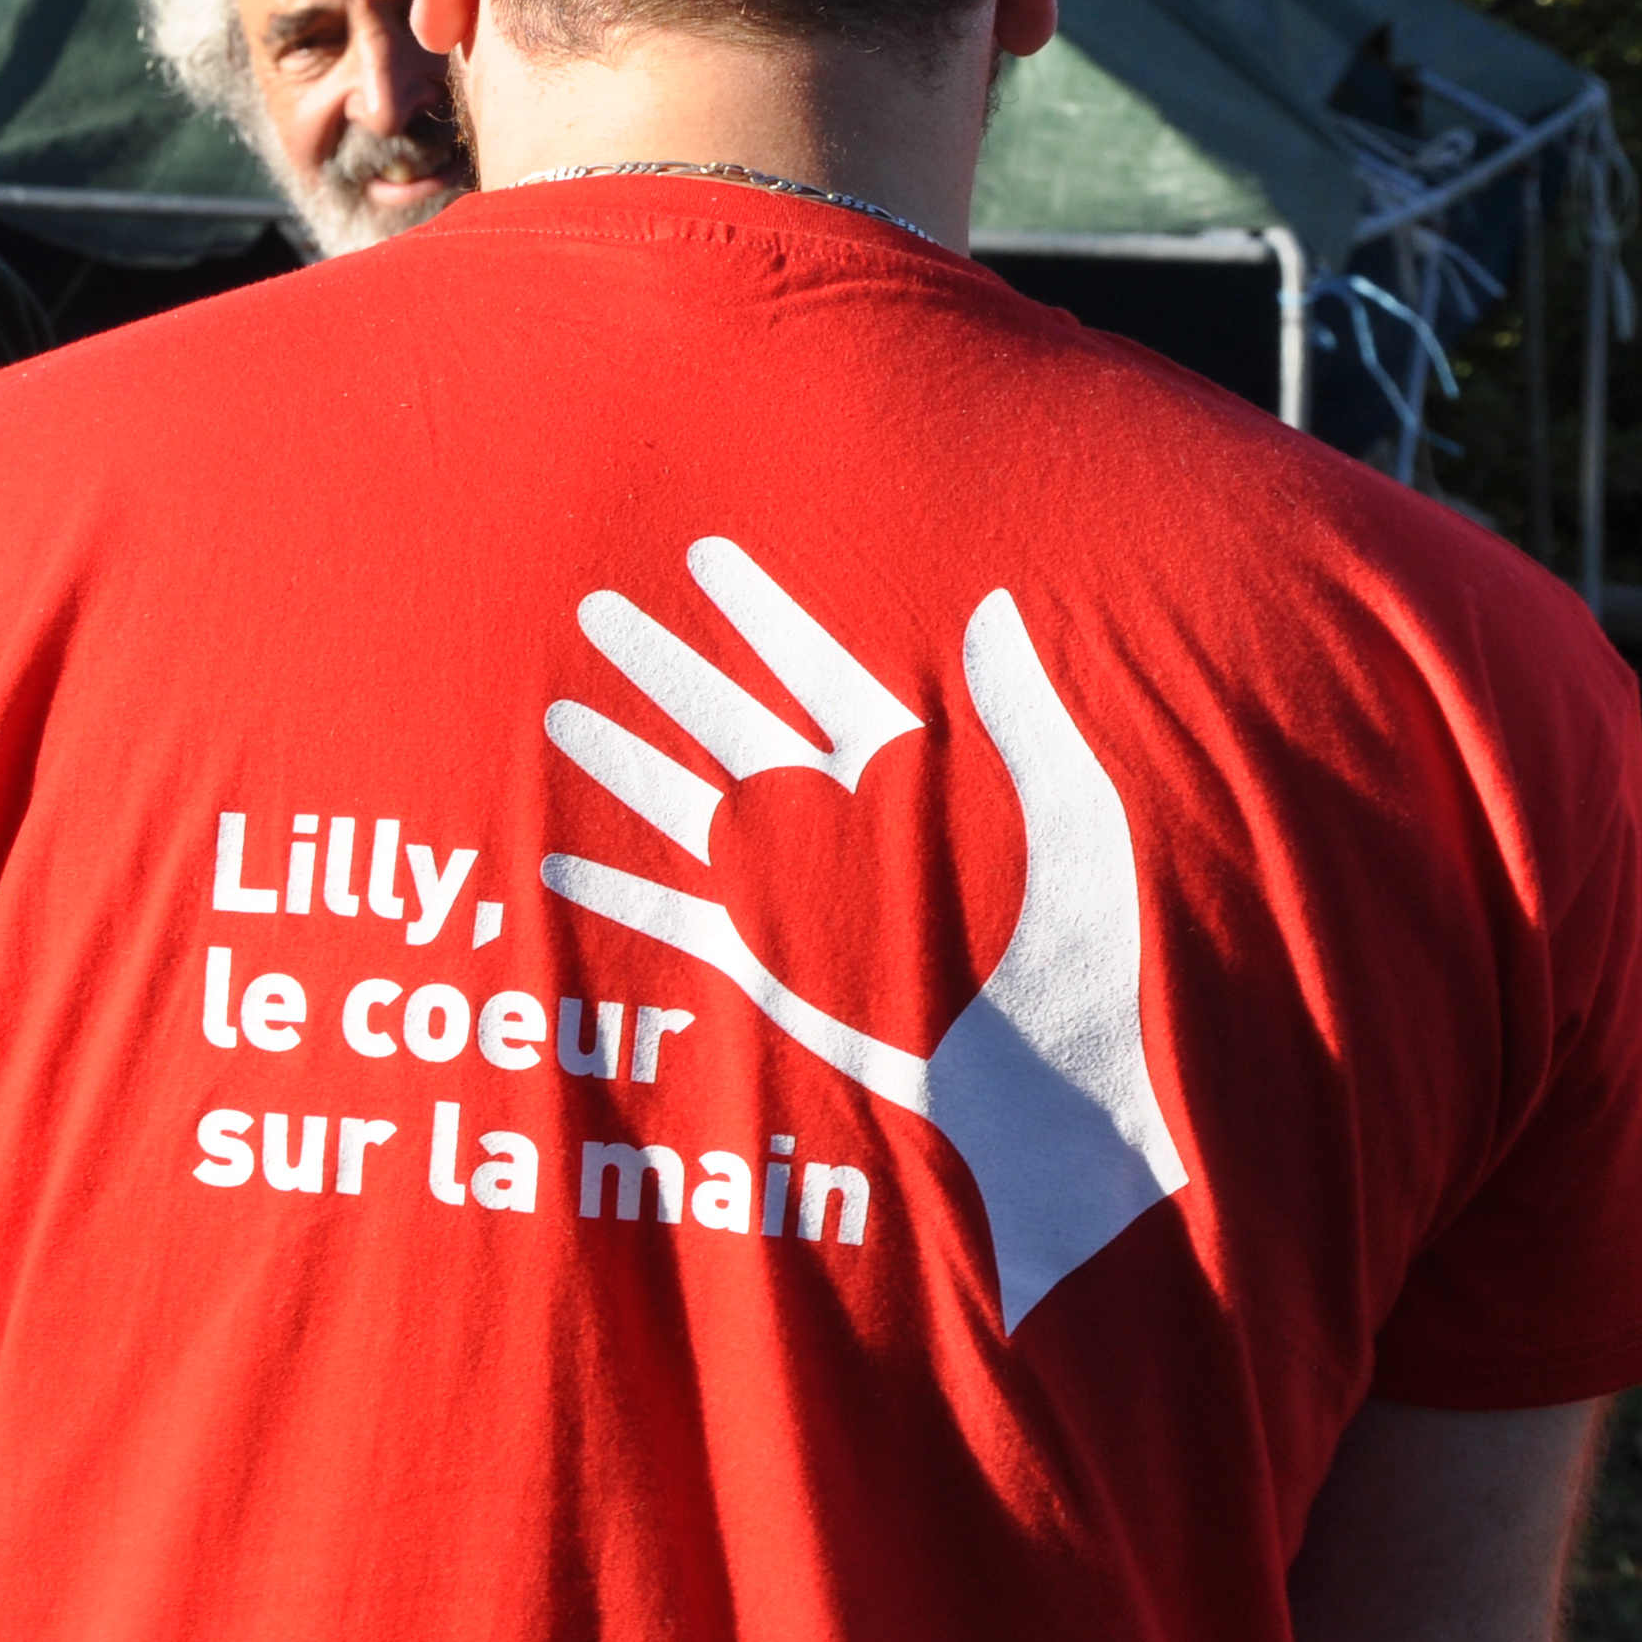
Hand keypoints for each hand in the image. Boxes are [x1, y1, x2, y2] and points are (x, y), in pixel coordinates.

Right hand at [535, 535, 1188, 1330]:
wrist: (1053, 1088)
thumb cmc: (1082, 955)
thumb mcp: (1069, 820)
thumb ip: (1022, 718)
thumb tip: (994, 603)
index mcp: (906, 772)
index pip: (814, 670)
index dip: (758, 612)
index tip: (703, 553)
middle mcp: (836, 818)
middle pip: (726, 720)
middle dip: (662, 666)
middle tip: (594, 607)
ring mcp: (795, 890)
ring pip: (685, 803)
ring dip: (623, 760)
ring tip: (559, 709)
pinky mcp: (770, 963)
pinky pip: (676, 915)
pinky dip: (618, 889)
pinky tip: (558, 857)